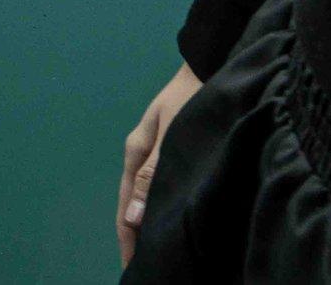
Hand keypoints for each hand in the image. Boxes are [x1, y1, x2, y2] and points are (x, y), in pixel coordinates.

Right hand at [118, 61, 201, 265]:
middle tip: (142, 265)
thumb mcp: (171, 136)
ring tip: (155, 248)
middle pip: (131, 205)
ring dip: (146, 223)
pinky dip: (158, 207)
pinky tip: (168, 216)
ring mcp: (154, 153)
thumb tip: (132, 216)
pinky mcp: (170, 150)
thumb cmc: (191, 99)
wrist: (206, 66)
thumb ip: (152, 175)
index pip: (124, 207)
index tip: (132, 266)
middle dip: (133, 236)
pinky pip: (159, 187)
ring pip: (145, 197)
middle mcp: (140, 156)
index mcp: (135, 154)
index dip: (126, 238)